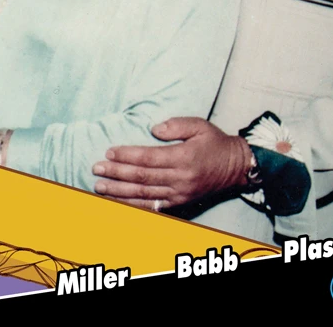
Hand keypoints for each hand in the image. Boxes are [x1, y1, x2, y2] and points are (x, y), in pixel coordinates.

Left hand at [92, 117, 251, 209]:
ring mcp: (179, 194)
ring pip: (143, 194)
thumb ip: (176, 125)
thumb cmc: (215, 143)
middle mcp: (180, 178)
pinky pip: (153, 207)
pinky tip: (119, 202)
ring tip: (100, 187)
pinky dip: (134, 206)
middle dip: (116, 173)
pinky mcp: (179, 203)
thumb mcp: (199, 125)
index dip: (127, 156)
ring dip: (119, 192)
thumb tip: (153, 129)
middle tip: (96, 169)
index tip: (109, 152)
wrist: (235, 168)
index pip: (148, 158)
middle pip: (142, 177)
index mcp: (183, 157)